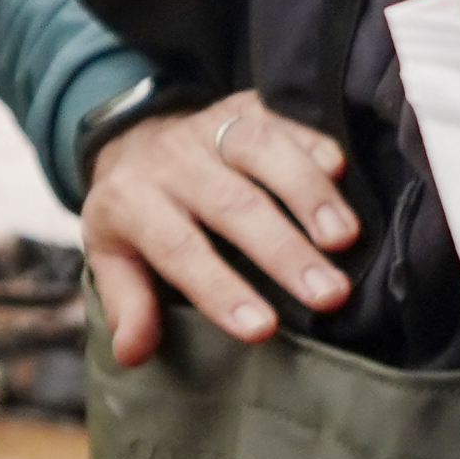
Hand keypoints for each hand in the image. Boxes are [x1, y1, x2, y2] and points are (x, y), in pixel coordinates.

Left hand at [80, 94, 358, 360]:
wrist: (134, 139)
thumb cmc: (135, 214)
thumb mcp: (113, 257)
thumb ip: (128, 303)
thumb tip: (131, 353)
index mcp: (132, 203)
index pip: (180, 250)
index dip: (221, 290)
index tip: (262, 329)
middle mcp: (172, 162)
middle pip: (232, 205)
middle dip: (283, 251)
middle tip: (329, 295)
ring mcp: (210, 127)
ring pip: (261, 152)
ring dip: (308, 195)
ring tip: (345, 239)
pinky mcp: (245, 105)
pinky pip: (283, 118)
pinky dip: (313, 142)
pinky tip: (342, 172)